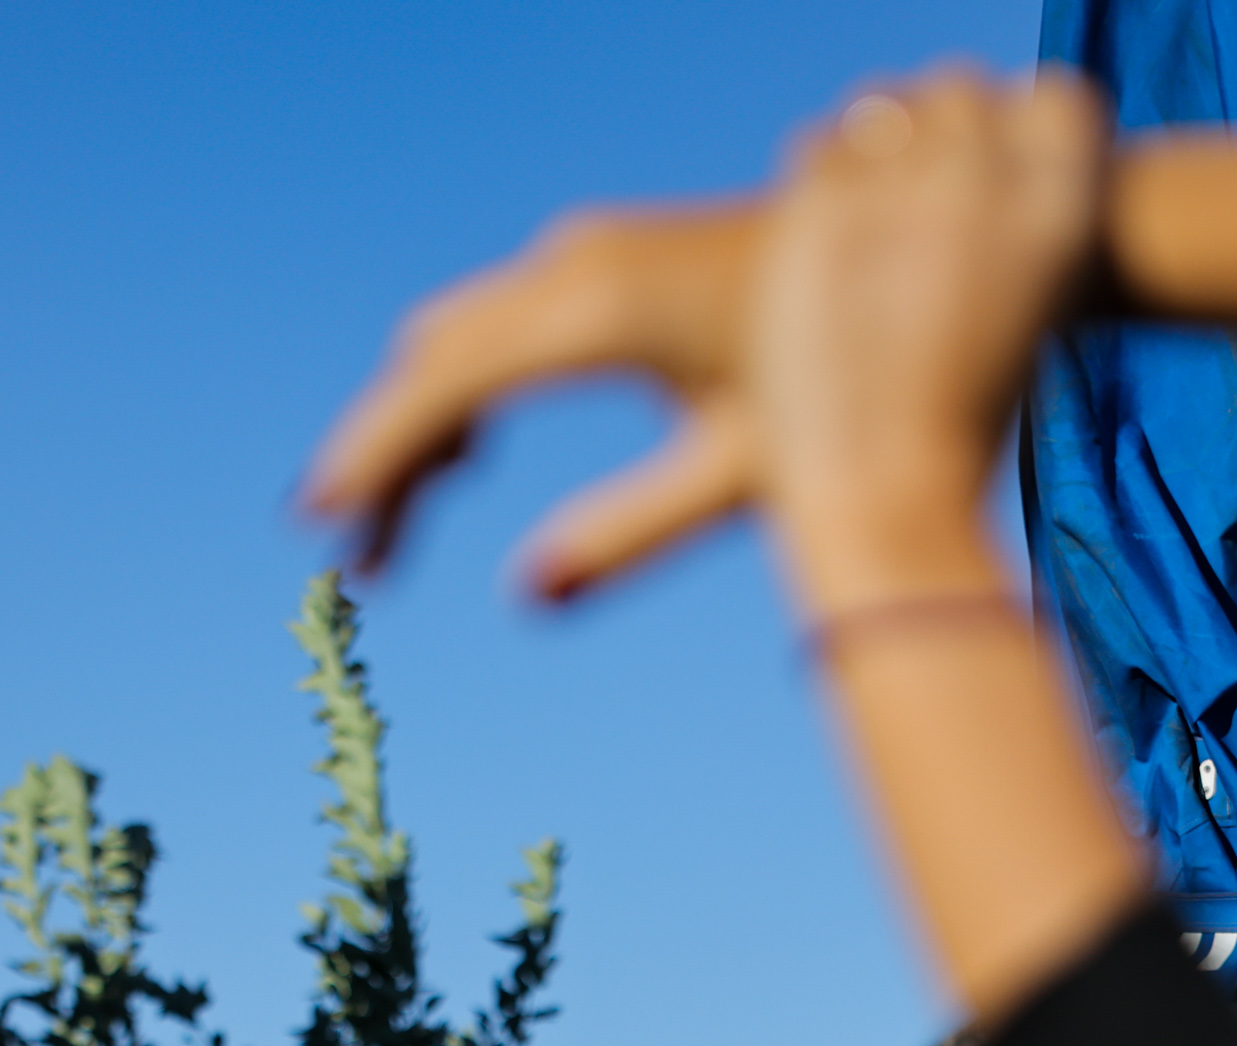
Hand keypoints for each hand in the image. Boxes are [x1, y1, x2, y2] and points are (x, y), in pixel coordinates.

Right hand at [303, 66, 1110, 610]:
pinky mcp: (602, 261)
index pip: (444, 385)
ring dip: (418, 429)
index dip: (373, 455)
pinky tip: (472, 461)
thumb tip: (525, 600)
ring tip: (395, 537)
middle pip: (432, 363)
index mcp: (600, 311)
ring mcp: (586, 254)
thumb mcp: (744, 471)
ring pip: (456, 341)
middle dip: (384, 461)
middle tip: (361, 565)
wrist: (916, 259)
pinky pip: (496, 324)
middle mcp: (577, 266)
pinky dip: (463, 390)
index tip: (320, 524)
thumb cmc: (847, 382)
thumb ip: (630, 535)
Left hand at [749, 69, 1109, 607]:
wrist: (890, 500)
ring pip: (889, 105)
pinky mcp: (821, 209)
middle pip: (962, 91)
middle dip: (938, 137)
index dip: (1017, 130)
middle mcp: (991, 180)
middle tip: (914, 211)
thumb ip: (997, 238)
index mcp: (1066, 212)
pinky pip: (820, 145)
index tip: (990, 176)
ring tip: (870, 227)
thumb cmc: (959, 442)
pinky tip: (824, 245)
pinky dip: (821, 181)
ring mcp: (903, 187)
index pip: (1056, 102)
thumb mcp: (1018, 324)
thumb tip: (968, 178)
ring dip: (876, 148)